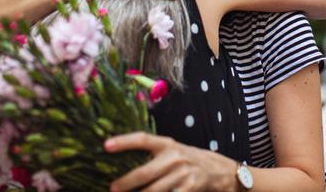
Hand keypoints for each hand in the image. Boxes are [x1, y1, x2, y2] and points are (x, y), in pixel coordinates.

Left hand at [105, 132, 235, 191]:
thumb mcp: (173, 150)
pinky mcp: (190, 187)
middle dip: (126, 183)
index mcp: (167, 144)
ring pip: (154, 190)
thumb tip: (123, 163)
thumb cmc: (188, 160)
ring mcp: (183, 173)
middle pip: (145, 172)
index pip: (143, 139)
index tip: (106, 146)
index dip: (124, 141)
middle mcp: (175, 156)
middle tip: (112, 189)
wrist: (219, 170)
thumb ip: (153, 153)